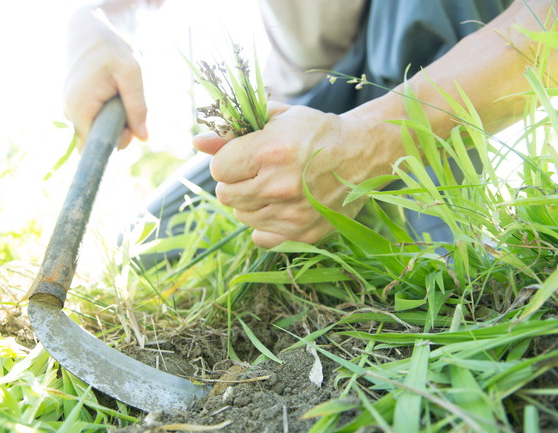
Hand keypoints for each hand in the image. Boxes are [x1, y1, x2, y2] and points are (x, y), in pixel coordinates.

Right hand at [63, 8, 147, 150]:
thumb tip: (144, 137)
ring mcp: (72, 110)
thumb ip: (137, 106)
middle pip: (101, 140)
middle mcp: (71, 113)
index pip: (96, 147)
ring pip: (100, 130)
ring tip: (120, 93)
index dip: (117, 141)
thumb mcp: (132, 74)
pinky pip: (97, 120)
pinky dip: (111, 112)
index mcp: (80, 108)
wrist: (90, 32)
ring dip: (117, 119)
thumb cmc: (111, 50)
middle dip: (121, 129)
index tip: (129, 124)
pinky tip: (114, 94)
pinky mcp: (77, 107)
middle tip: (130, 103)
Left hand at [193, 102, 400, 247]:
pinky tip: (281, 208)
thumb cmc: (314, 131)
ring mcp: (293, 214)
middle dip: (236, 182)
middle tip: (259, 172)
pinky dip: (265, 224)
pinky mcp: (304, 234)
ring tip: (274, 187)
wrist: (362, 152)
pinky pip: (261, 237)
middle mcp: (280, 186)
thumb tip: (197, 143)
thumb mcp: (276, 119)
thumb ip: (233, 131)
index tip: (245, 156)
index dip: (229, 161)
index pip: (219, 169)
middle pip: (226, 195)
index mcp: (271, 151)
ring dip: (250, 202)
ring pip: (242, 216)